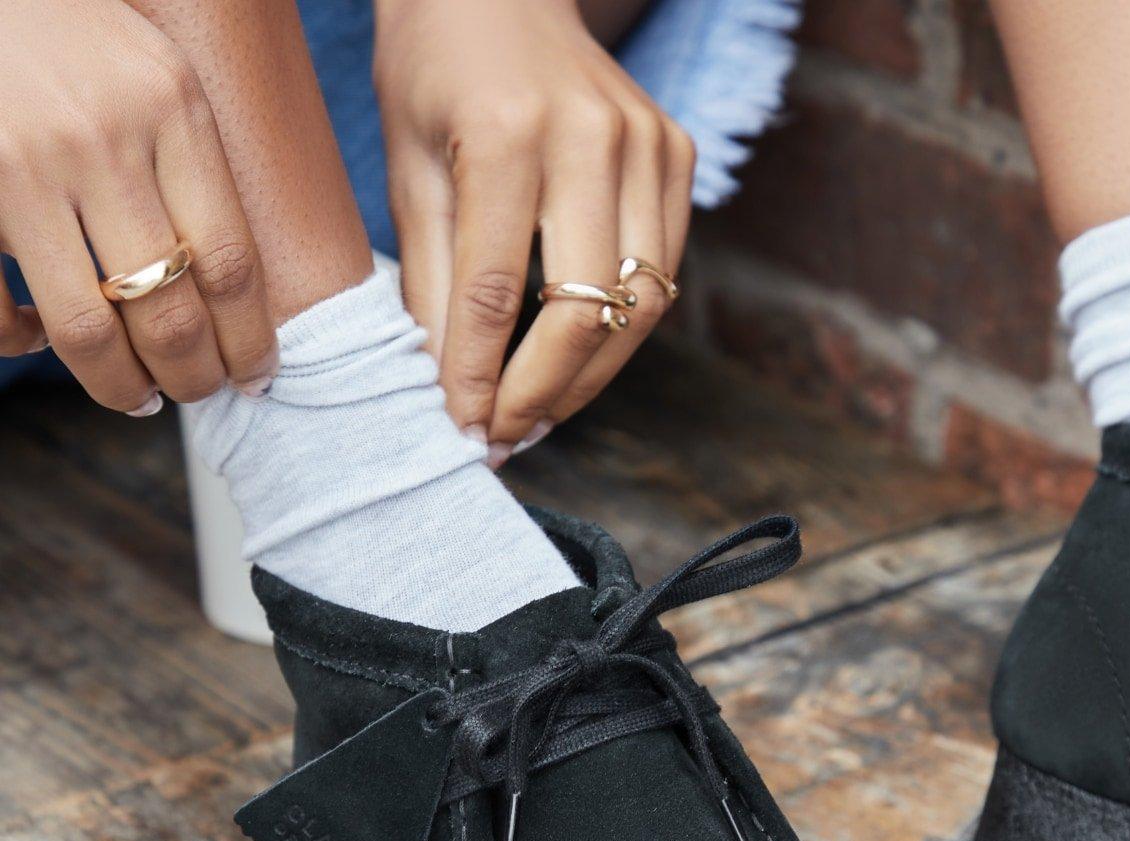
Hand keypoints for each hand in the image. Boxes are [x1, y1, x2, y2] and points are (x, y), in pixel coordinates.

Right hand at [0, 0, 275, 412]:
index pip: (232, 266)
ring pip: (89, 330)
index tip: (254, 377)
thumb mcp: (153, 69)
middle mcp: (99, 138)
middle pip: (170, 314)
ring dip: (120, 384)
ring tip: (137, 396)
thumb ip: (191, 157)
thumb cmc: (65, 25)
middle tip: (197, 393)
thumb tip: (231, 287)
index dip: (249, 343)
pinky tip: (35, 339)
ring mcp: (18, 164)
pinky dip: (17, 342)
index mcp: (170, 106)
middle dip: (193, 378)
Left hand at [375, 0, 695, 464]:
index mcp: (507, 132)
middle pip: (586, 311)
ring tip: (542, 411)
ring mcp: (648, 144)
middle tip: (506, 435)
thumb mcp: (409, 171)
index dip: (480, 377)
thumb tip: (451, 384)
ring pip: (641, 305)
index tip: (464, 429)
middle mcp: (592, 136)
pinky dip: (622, 329)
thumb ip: (432, 281)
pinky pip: (664, 272)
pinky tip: (580, 357)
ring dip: (591, 376)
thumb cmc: (436, 72)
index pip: (496, 292)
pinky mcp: (677, 155)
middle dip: (542, 392)